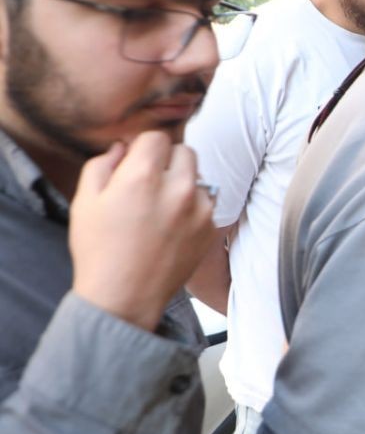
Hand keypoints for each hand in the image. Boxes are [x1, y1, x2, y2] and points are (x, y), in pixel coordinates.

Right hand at [69, 132, 216, 331]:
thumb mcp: (85, 201)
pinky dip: (193, 208)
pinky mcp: (211, 228)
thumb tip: (123, 148)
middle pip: (185, 151)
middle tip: (150, 183)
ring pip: (198, 177)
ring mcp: (200, 209)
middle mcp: (178, 188)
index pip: (157, 137)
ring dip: (183, 184)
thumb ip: (103, 163)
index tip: (137, 161)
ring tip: (161, 209)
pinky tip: (172, 227)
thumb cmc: (99, 250)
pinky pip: (207, 203)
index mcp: (143, 176)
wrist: (124, 296)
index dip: (144, 146)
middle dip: (168, 160)